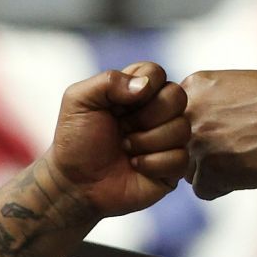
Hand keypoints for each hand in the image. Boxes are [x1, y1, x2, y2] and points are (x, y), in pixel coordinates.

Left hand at [43, 63, 191, 218]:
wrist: (75, 183)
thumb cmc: (76, 140)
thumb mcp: (79, 100)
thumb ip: (109, 80)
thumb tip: (145, 86)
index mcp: (137, 90)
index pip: (157, 72)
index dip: (142, 87)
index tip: (118, 105)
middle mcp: (157, 111)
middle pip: (177, 96)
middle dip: (146, 116)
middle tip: (123, 128)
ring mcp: (168, 139)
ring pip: (181, 128)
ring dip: (146, 141)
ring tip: (126, 149)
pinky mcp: (173, 167)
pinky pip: (181, 158)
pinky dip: (152, 163)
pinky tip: (135, 166)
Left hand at [173, 70, 256, 200]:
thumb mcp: (238, 87)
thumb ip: (209, 104)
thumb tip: (194, 130)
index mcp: (194, 87)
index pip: (175, 122)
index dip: (202, 131)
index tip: (229, 129)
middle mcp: (189, 112)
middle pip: (179, 146)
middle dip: (204, 152)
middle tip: (241, 145)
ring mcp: (198, 141)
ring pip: (189, 170)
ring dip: (214, 170)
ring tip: (250, 156)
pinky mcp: (212, 169)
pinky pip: (203, 190)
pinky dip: (225, 187)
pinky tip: (250, 170)